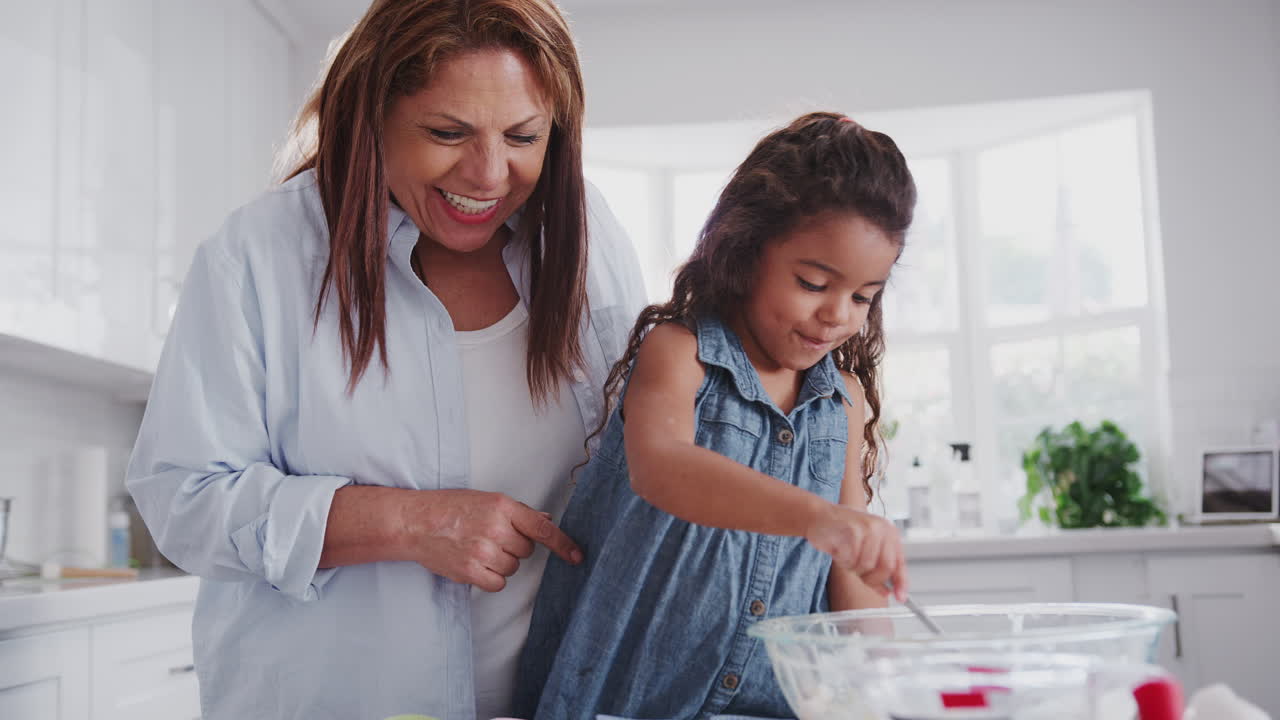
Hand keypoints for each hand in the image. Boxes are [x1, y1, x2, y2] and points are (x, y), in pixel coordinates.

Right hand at [399, 489, 581, 592]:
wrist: (415, 522)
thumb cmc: (449, 508)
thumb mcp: (486, 500)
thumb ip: (518, 513)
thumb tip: (546, 522)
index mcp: (502, 507)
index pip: (541, 528)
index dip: (563, 544)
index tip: (577, 557)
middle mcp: (495, 528)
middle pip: (526, 551)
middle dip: (514, 547)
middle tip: (490, 538)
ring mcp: (483, 550)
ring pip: (512, 568)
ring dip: (500, 563)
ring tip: (478, 549)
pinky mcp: (471, 571)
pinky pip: (498, 583)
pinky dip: (490, 578)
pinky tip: (475, 564)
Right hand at [805, 503, 906, 599]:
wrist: (819, 516)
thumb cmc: (842, 533)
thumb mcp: (865, 551)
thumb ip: (877, 570)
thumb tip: (887, 591)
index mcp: (890, 533)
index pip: (900, 563)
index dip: (901, 583)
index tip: (900, 597)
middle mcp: (883, 528)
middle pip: (886, 567)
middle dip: (871, 579)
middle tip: (859, 576)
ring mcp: (869, 528)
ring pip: (867, 565)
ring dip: (853, 568)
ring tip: (846, 557)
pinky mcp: (853, 529)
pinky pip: (852, 559)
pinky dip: (843, 561)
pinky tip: (839, 551)